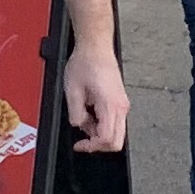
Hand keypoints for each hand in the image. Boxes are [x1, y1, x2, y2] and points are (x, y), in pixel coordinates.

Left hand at [62, 39, 129, 153]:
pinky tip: (90, 111)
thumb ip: (75, 114)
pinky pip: (114, 122)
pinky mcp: (119, 101)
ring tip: (84, 116)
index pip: (107, 139)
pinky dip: (101, 124)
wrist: (95, 47)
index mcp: (110, 104)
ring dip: (98, 132)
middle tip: (83, 138)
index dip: (91, 146)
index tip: (80, 145)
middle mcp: (120, 106)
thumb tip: (79, 125)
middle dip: (98, 144)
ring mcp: (122, 104)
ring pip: (116, 133)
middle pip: (116, 141)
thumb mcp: (72, 90)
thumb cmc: (86, 62)